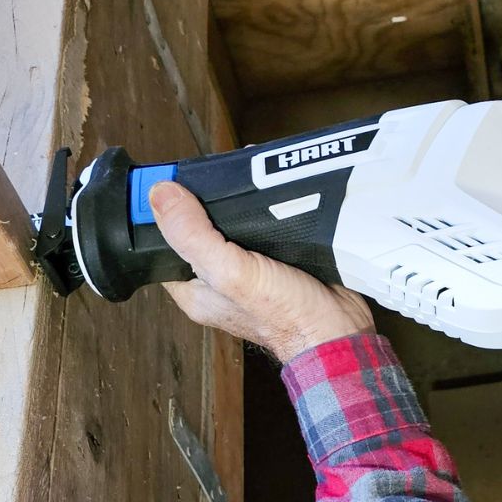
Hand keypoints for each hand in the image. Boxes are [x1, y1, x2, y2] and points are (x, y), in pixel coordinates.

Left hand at [150, 182, 374, 361]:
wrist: (341, 329)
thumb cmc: (286, 316)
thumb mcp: (230, 272)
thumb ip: (193, 235)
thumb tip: (160, 194)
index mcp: (195, 291)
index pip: (164, 246)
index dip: (166, 214)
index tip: (175, 180)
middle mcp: (219, 281)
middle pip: (200, 230)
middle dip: (208, 200)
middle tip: (218, 172)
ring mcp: (251, 271)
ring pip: (235, 225)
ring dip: (241, 201)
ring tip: (248, 172)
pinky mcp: (279, 260)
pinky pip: (266, 226)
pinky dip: (268, 208)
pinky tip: (273, 187)